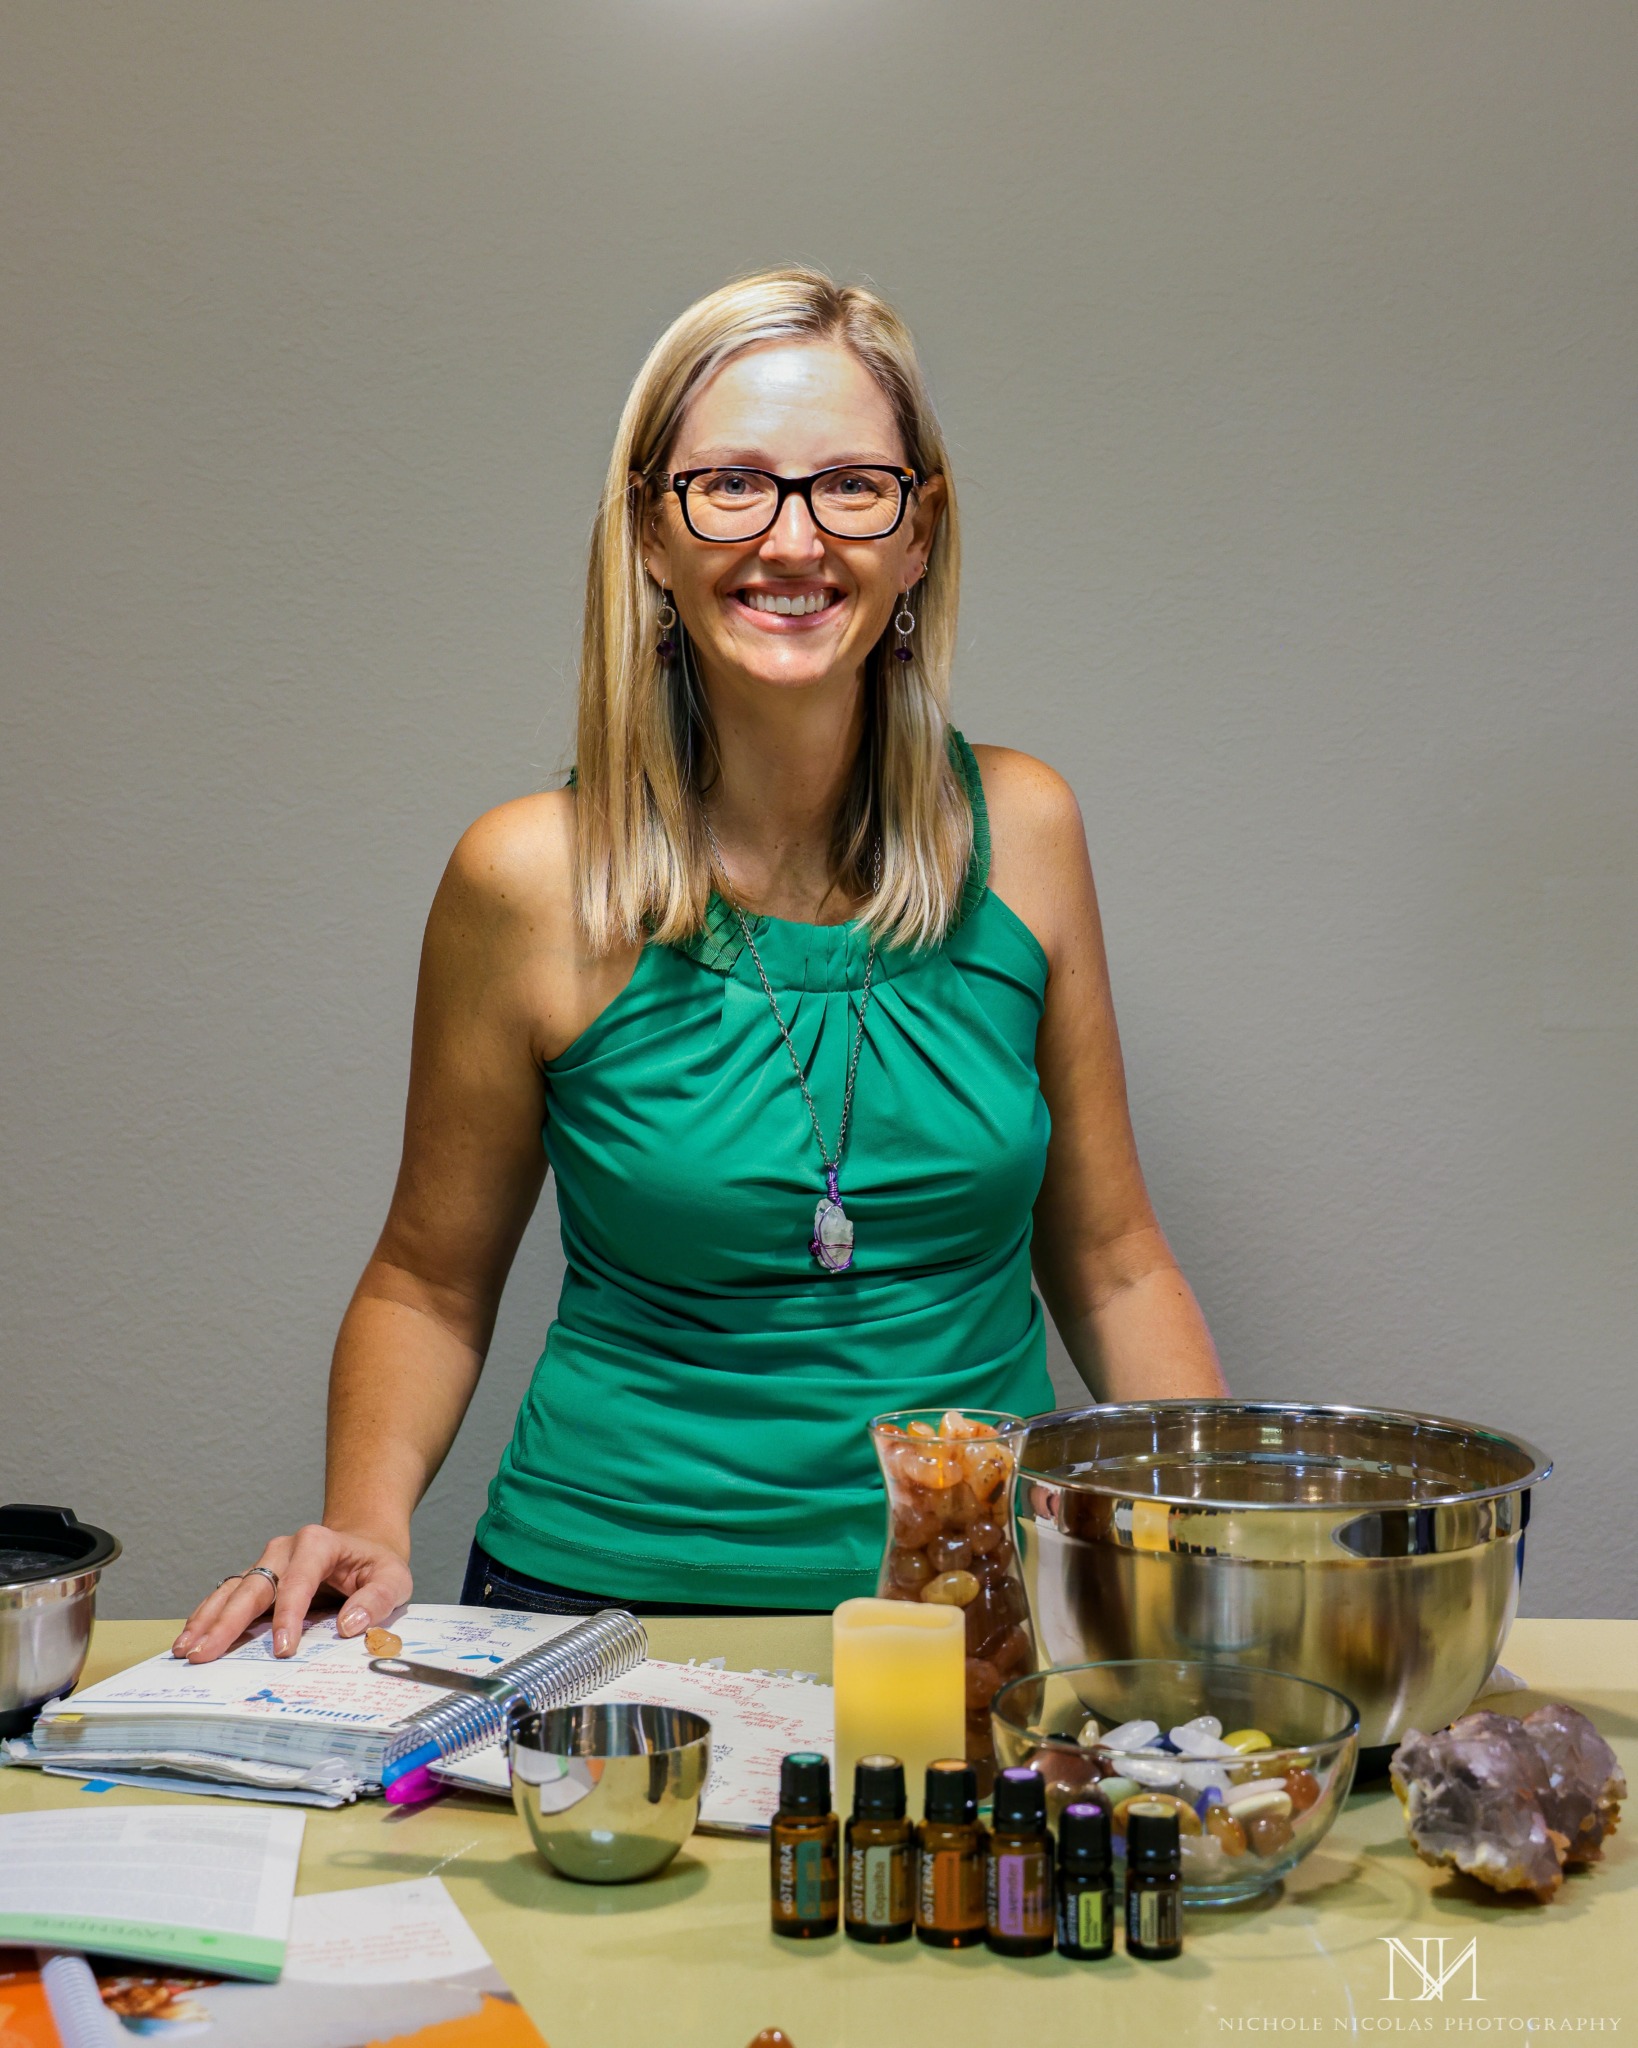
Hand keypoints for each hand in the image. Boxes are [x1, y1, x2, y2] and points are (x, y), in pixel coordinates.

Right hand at [171, 1525, 412, 1661]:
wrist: (364, 1546)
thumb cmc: (377, 1566)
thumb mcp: (393, 1579)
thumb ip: (376, 1600)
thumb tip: (349, 1626)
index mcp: (318, 1544)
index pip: (298, 1582)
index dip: (288, 1616)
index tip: (282, 1650)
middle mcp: (284, 1549)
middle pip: (253, 1586)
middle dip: (226, 1622)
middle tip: (203, 1654)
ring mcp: (266, 1562)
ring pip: (232, 1590)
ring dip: (207, 1620)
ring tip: (185, 1649)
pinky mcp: (257, 1577)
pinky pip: (228, 1596)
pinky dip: (207, 1616)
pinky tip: (190, 1637)